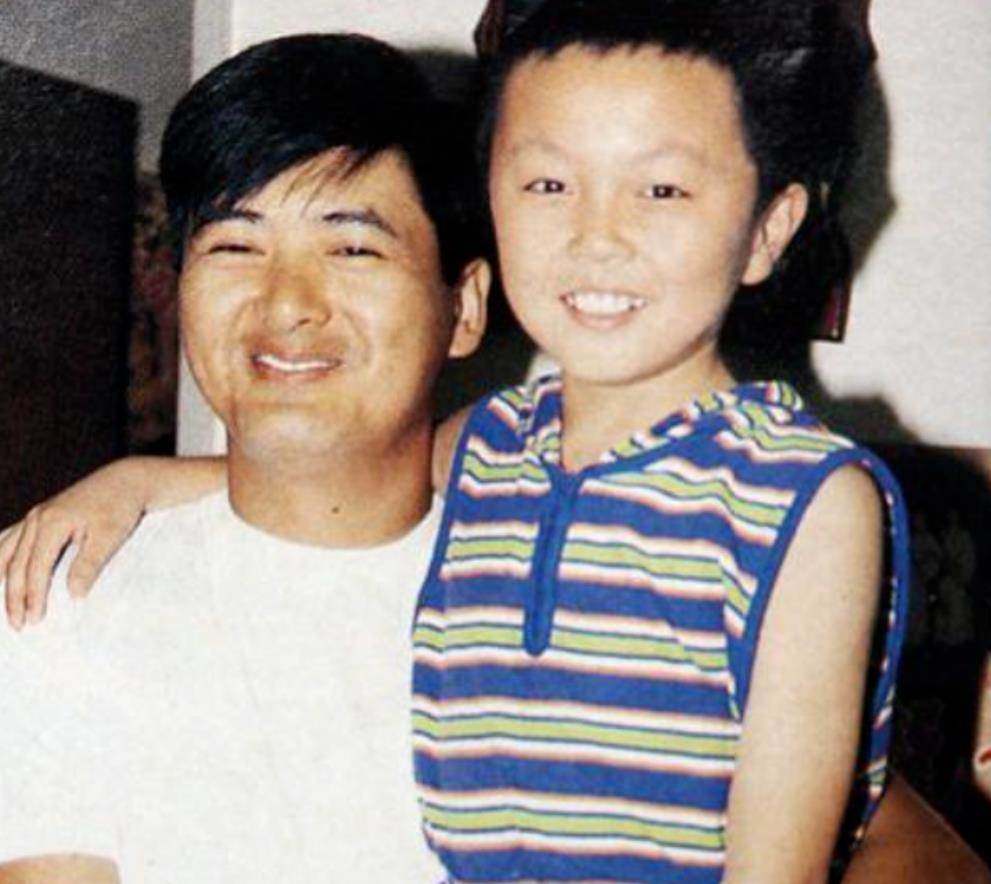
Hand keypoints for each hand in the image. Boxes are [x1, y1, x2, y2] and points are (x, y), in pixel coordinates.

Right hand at [1, 460, 145, 628]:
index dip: (33, 596)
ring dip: (2, 580)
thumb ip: (89, 564)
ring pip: (6, 551)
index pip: (36, 568)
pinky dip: (2, 558)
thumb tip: (73, 595)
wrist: (126, 480)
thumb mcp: (110, 536)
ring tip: (4, 606)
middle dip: (14, 597)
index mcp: (51, 522)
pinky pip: (11, 538)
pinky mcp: (40, 515)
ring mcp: (35, 515)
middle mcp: (37, 517)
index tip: (34, 620)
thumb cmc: (121, 507)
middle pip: (16, 564)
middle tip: (18, 625)